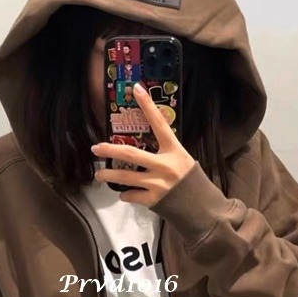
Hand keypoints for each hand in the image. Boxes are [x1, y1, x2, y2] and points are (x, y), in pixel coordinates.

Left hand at [91, 82, 195, 206]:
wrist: (202, 208)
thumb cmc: (192, 182)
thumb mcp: (183, 160)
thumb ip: (165, 154)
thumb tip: (143, 150)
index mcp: (174, 150)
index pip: (159, 123)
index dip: (147, 105)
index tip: (136, 89)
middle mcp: (164, 165)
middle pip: (130, 154)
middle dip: (109, 150)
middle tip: (95, 148)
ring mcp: (158, 183)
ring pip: (125, 177)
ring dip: (108, 176)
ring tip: (99, 175)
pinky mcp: (154, 200)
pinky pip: (131, 196)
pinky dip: (126, 195)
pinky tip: (125, 194)